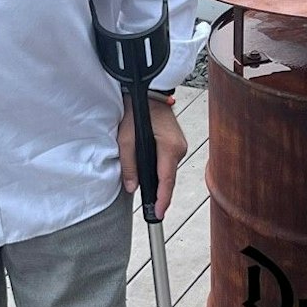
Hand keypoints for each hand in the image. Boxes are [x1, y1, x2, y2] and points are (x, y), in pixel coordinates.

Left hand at [118, 95, 188, 217]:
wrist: (147, 92)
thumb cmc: (136, 111)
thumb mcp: (126, 138)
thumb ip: (128, 165)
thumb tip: (131, 187)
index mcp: (169, 147)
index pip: (166, 181)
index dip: (162, 200)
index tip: (157, 214)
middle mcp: (179, 148)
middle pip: (168, 178)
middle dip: (159, 192)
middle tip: (151, 209)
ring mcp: (180, 145)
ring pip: (168, 170)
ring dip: (158, 179)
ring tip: (148, 189)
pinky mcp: (177, 143)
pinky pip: (169, 162)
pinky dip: (160, 169)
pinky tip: (151, 172)